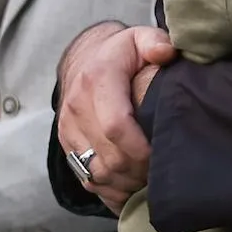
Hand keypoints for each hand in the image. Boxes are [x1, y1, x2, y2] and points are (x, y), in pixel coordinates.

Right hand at [56, 22, 177, 212]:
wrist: (84, 60)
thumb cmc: (121, 54)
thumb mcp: (139, 39)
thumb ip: (155, 42)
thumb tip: (165, 54)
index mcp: (96, 80)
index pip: (116, 126)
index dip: (141, 149)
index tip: (162, 155)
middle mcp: (76, 106)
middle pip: (108, 157)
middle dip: (138, 171)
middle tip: (162, 173)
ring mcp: (68, 129)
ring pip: (96, 174)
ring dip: (126, 184)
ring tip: (149, 181)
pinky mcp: (66, 145)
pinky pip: (87, 180)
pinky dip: (112, 192)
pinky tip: (132, 189)